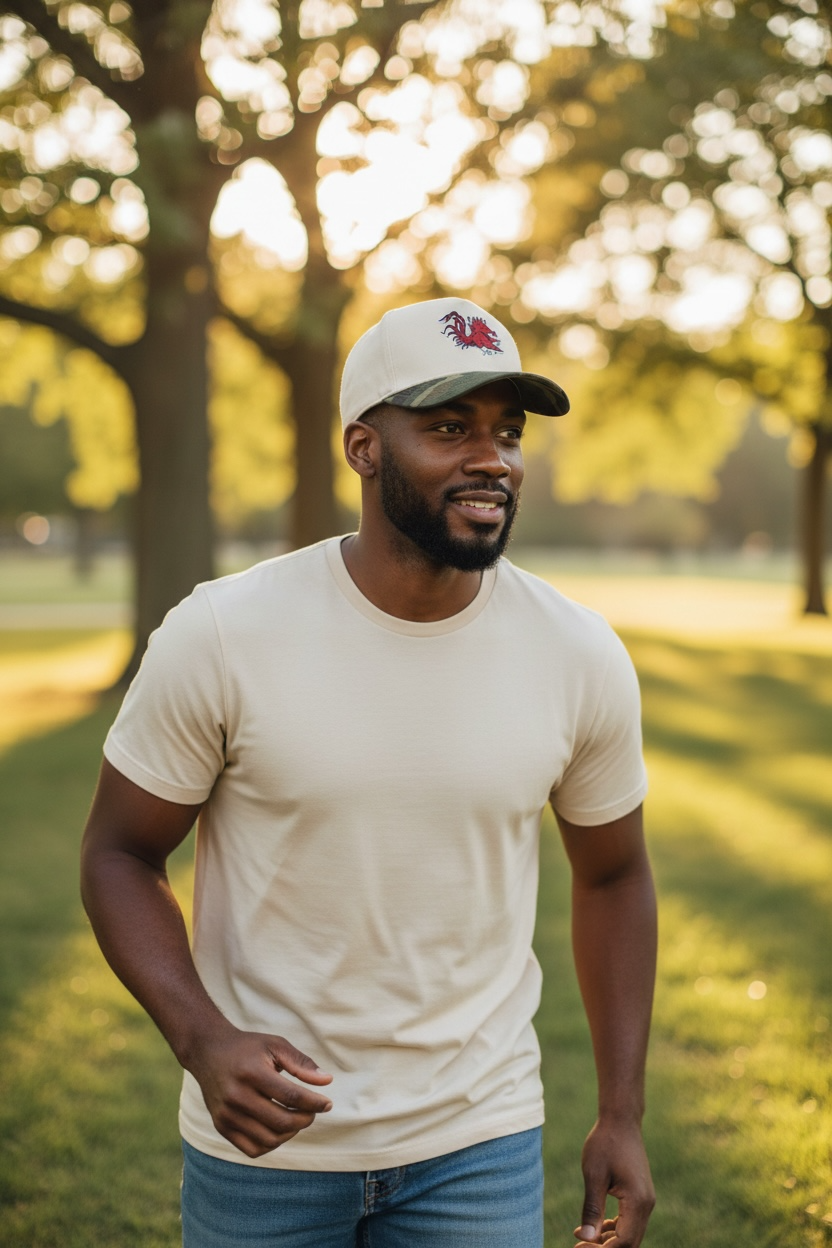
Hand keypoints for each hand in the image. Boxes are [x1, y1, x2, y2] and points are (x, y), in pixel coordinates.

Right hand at [187, 1024, 333, 1157]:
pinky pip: (253, 1149)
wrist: (208, 1052)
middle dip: (305, 1119)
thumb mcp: (275, 1045)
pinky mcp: (221, 1127)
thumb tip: (327, 1081)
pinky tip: (279, 1128)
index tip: (327, 1103)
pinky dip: (272, 1144)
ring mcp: (226, 1115)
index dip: (314, 1103)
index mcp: (251, 1073)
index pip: (291, 1097)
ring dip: (291, 1133)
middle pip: (282, 1122)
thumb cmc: (248, 1048)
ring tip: (297, 1118)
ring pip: (269, 1140)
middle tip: (313, 1111)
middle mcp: (236, 1096)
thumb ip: (301, 1063)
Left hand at [573, 1119, 654, 1247]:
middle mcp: (647, 1205)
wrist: (621, 1121)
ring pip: (631, 1234)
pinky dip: (615, 1229)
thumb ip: (592, 1209)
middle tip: (579, 1245)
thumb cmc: (605, 1143)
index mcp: (638, 1202)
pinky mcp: (641, 1196)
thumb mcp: (593, 1175)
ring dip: (610, 1241)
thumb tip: (586, 1239)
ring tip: (584, 1238)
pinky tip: (597, 1226)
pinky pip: (631, 1222)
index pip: (623, 1242)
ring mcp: (646, 1201)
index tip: (578, 1246)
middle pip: (630, 1243)